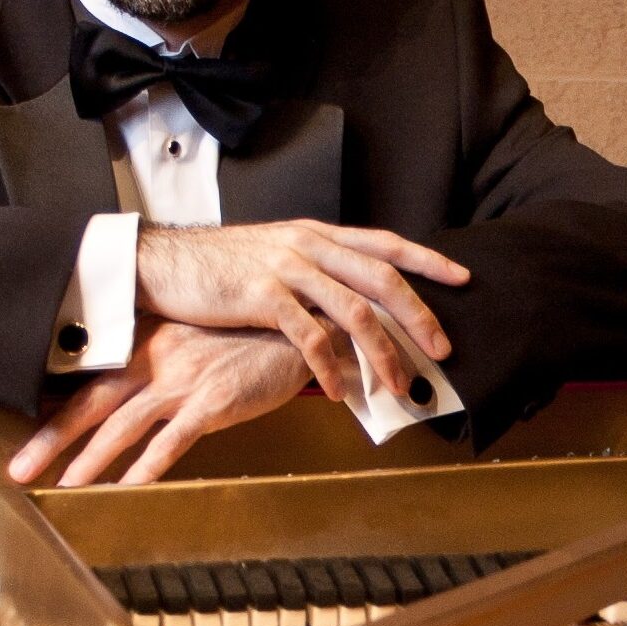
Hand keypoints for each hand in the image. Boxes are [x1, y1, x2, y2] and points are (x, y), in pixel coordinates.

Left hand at [8, 319, 321, 486]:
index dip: (54, 408)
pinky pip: (172, 439)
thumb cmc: (239, 336)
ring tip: (64, 487)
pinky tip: (128, 488)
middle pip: (92, 401)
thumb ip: (152, 359)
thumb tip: (117, 388)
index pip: (90, 377)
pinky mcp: (213, 401)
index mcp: (146, 340)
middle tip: (19, 468)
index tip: (26, 434)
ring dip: (90, 460)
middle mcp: (157, 356)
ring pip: (124, 424)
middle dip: (51, 438)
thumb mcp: (187, 338)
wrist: (292, 328)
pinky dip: (147, 466)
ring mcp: (184, 379)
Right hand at [135, 220, 466, 400]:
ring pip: (353, 310)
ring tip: (399, 385)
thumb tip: (345, 297)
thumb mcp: (271, 252)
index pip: (383, 242)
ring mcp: (286, 268)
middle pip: (380, 277)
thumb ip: (311, 267)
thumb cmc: (218, 265)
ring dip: (382, 352)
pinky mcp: (262, 296)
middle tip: (442, 350)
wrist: (165, 262)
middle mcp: (307, 245)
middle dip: (418, 315)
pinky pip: (308, 336)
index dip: (426, 259)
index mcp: (314, 234)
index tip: (461, 277)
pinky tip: (337, 391)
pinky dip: (329, 366)